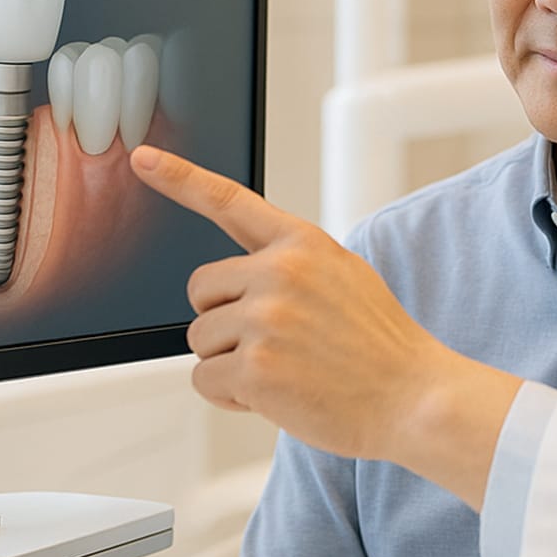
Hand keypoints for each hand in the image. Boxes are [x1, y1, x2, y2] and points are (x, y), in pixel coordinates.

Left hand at [130, 145, 522, 507]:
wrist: (414, 396)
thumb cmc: (379, 345)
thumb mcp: (344, 276)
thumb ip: (291, 265)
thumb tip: (239, 278)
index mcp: (302, 244)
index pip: (229, 201)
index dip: (180, 178)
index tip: (142, 160)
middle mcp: (280, 272)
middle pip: (201, 291)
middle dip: (224, 320)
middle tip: (276, 342)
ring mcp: (266, 318)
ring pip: (200, 338)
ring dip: (230, 361)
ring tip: (287, 370)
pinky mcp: (255, 367)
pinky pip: (205, 379)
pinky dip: (231, 395)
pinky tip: (277, 395)